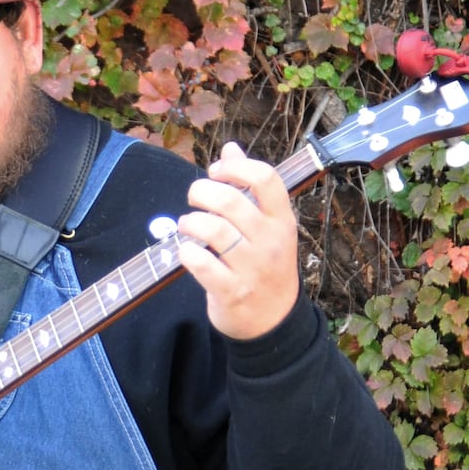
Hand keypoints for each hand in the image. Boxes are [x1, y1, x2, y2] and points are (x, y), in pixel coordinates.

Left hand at [176, 141, 299, 340]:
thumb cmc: (265, 265)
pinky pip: (200, 263)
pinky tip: (187, 252)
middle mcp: (270, 241)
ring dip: (190, 223)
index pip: (265, 178)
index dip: (233, 167)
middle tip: (193, 200)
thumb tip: (231, 148)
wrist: (273, 321)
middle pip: (230, 200)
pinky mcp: (231, 291)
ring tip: (187, 226)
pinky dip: (186, 253)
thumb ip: (249, 187)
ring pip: (212, 229)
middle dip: (200, 192)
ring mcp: (251, 268)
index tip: (215, 172)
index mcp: (281, 220)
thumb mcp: (267, 226)